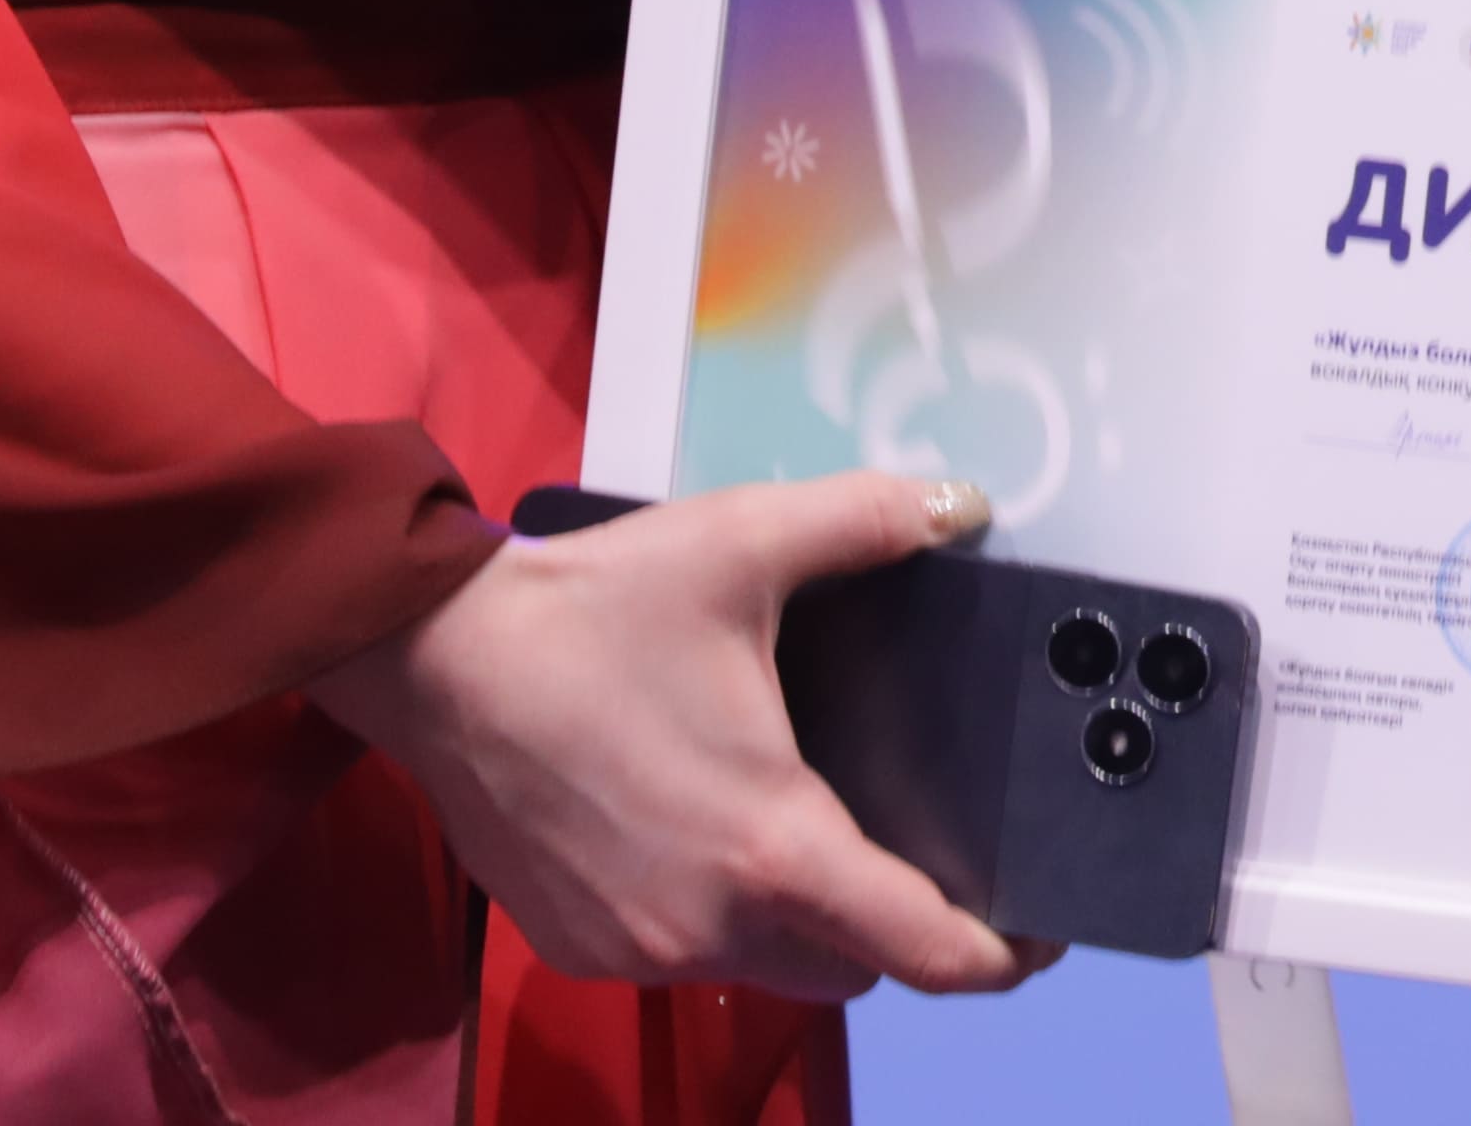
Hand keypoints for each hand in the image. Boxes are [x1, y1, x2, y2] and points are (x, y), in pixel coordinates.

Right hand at [312, 472, 1042, 999]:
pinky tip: (703, 827)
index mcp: (774, 847)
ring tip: (800, 819)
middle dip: (893, 920)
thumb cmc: (592, 609)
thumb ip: (871, 521)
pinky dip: (713, 913)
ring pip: (769, 968)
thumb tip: (964, 503)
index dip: (1000, 954)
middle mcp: (711, 926)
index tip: (1039, 933)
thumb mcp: (745, 539)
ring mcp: (639, 949)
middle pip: (853, 966)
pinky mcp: (581, 945)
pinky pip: (684, 954)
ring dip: (799, 918)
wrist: (432, 661)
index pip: (925, 950)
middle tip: (912, 841)